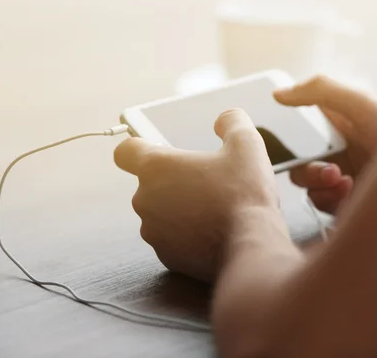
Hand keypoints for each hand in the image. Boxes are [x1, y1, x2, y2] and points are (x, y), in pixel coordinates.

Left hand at [113, 108, 285, 281]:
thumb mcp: (246, 144)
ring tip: (215, 207)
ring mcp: (153, 231)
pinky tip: (214, 230)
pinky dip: (188, 234)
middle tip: (207, 181)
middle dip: (174, 181)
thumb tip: (223, 120)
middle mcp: (145, 199)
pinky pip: (172, 238)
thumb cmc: (245, 193)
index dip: (139, 147)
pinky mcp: (165, 255)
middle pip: (150, 183)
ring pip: (161, 212)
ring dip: (181, 208)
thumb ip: (231, 121)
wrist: (251, 246)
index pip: (124, 151)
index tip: (157, 149)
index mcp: (156, 167)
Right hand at [274, 76, 376, 213]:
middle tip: (331, 170)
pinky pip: (319, 205)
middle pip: (301, 161)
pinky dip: (328, 200)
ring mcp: (344, 182)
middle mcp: (343, 154)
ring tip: (345, 182)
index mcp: (345, 127)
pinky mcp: (347, 207)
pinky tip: (350, 194)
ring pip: (307, 185)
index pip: (305, 129)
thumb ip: (322, 92)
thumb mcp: (364, 106)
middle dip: (309, 167)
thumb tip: (280, 94)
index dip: (293, 136)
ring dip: (319, 184)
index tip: (293, 141)